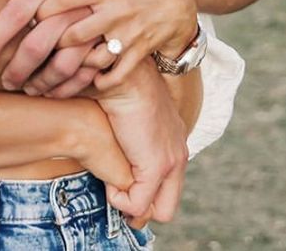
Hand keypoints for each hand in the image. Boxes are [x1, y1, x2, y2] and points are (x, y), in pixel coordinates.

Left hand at [0, 0, 96, 89]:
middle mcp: (77, 3)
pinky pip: (92, 74)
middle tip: (5, 82)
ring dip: (44, 82)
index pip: (17, 13)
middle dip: (18, 68)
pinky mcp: (121, 43)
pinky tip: (56, 91)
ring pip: (65, 64)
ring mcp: (101, 24)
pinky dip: (72, 88)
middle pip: (38, 44)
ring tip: (30, 89)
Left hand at [36, 0, 197, 89]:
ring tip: (50, 69)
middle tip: (30, 50)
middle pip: (73, 33)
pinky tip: (82, 81)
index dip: (41, 10)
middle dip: (49, 44)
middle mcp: (115, 11)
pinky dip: (98, 81)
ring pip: (91, 58)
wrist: (177, 6)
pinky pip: (114, 74)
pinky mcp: (138, 54)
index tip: (27, 19)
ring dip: (70, 67)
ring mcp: (127, 35)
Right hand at [96, 57, 188, 221]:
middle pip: (168, 204)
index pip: (167, 182)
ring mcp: (172, 161)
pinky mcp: (156, 166)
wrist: (124, 74)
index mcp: (173, 139)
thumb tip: (111, 137)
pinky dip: (119, 199)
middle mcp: (178, 153)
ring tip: (112, 186)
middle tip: (117, 195)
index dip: (143, 189)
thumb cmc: (117, 84)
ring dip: (132, 204)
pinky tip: (107, 181)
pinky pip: (138, 204)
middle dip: (142, 207)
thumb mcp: (129, 111)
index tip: (120, 181)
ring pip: (160, 210)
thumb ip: (129, 129)